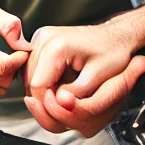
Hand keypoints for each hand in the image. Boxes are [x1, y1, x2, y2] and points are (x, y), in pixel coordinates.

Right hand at [23, 21, 140, 109]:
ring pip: (28, 76)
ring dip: (43, 91)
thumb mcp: (98, 76)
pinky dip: (43, 81)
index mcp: (56, 46)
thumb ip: (77, 92)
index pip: (37, 86)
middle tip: (65, 106)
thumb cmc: (113, 52)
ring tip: (64, 95)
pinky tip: (59, 84)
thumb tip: (60, 103)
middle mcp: (44, 38)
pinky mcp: (41, 42)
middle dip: (45, 99)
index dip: (48, 104)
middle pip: (29, 81)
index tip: (62, 109)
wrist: (116, 36)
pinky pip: (33, 69)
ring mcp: (40, 38)